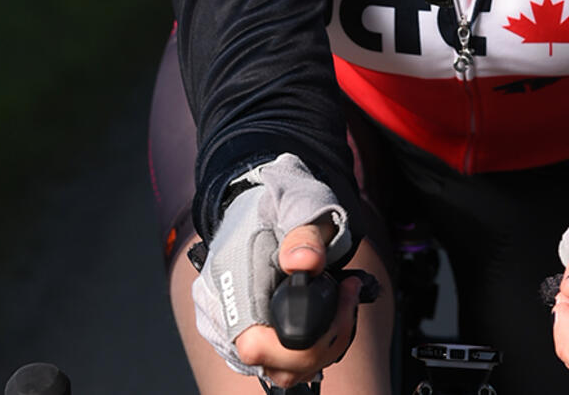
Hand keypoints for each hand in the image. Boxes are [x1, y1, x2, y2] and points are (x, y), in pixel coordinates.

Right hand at [190, 153, 353, 379]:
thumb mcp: (300, 205)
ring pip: (277, 368)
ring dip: (319, 348)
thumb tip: (305, 262)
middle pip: (269, 363)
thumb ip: (304, 234)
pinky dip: (308, 349)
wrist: (266, 201)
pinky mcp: (245, 332)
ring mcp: (228, 326)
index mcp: (228, 277)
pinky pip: (278, 360)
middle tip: (349, 297)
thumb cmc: (281, 202)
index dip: (302, 341)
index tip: (340, 301)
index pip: (255, 344)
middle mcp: (219, 309)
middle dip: (322, 343)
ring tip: (342, 304)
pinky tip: (327, 319)